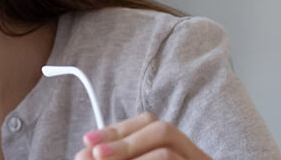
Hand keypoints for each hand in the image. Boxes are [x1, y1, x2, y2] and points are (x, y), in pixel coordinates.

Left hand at [74, 112, 211, 159]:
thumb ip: (112, 158)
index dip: (117, 130)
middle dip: (124, 141)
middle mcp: (196, 156)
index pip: (151, 125)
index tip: (87, 142)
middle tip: (95, 155)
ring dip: (130, 154)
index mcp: (179, 150)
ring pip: (169, 150)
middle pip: (164, 130)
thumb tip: (84, 152)